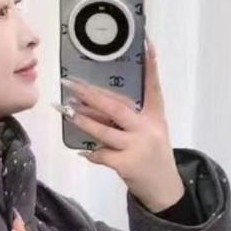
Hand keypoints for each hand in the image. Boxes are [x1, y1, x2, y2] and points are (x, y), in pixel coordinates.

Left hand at [59, 36, 184, 211]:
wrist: (163, 188)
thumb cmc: (152, 155)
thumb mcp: (150, 132)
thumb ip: (129, 118)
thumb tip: (94, 106)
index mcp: (155, 116)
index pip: (154, 87)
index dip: (151, 65)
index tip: (147, 42)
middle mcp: (148, 128)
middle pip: (116, 107)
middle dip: (91, 95)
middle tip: (71, 84)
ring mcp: (137, 147)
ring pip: (104, 130)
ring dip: (83, 120)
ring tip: (66, 110)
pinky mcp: (127, 165)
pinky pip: (102, 155)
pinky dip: (91, 153)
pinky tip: (83, 150)